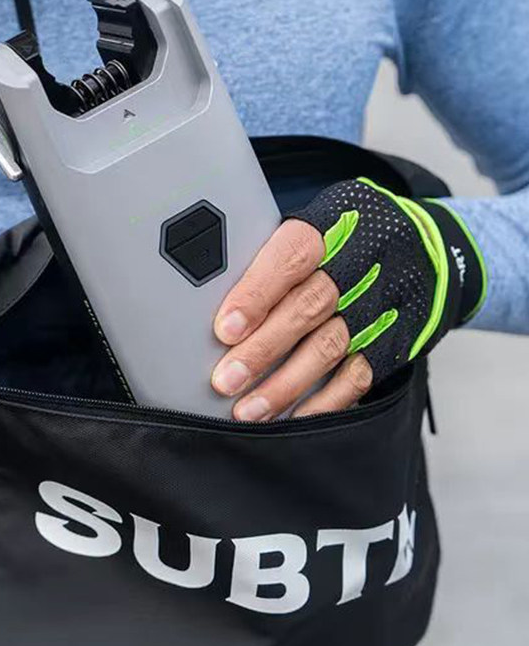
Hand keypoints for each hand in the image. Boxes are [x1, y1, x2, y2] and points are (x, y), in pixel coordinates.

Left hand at [210, 177, 487, 421]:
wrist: (436, 250)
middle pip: (309, 308)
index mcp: (335, 226)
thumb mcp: (320, 226)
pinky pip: (358, 376)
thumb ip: (274, 258)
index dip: (257, 293)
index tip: (225, 328)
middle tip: (225, 381)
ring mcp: (382, 306)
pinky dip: (324, 403)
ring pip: (330, 348)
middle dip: (263, 349)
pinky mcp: (396, 341)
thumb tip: (209, 299)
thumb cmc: (351, 241)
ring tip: (248, 410)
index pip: (292, 257)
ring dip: (285, 384)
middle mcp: (363, 264)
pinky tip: (292, 419)